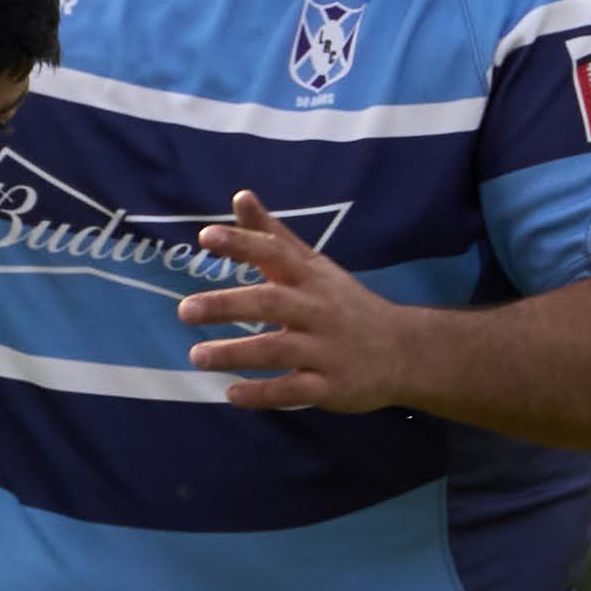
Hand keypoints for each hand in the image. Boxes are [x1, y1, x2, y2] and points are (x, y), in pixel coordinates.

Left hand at [179, 195, 420, 412]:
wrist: (404, 350)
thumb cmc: (344, 304)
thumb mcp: (313, 266)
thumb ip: (273, 235)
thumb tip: (240, 196)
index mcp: (310, 278)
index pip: (275, 252)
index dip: (242, 243)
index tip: (206, 236)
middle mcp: (318, 310)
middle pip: (271, 302)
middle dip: (228, 305)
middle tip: (185, 311)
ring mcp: (326, 349)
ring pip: (278, 349)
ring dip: (236, 353)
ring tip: (196, 355)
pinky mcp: (331, 386)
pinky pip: (294, 390)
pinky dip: (263, 394)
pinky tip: (232, 394)